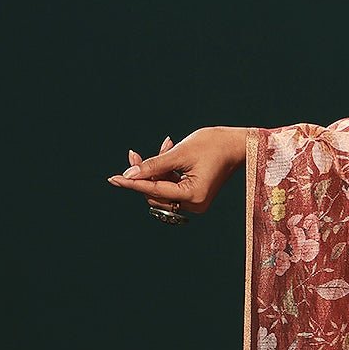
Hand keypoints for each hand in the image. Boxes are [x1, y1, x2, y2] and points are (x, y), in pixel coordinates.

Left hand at [107, 126, 244, 214]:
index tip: (112, 179)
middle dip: (145, 173)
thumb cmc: (212, 145)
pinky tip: (169, 150)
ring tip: (165, 146)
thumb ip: (153, 165)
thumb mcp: (179, 153)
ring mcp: (195, 202)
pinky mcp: (195, 195)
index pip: (154, 190)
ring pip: (162, 189)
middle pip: (156, 193)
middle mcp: (194, 204)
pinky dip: (167, 171)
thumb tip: (129, 175)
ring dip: (157, 170)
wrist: (236, 145)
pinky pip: (172, 186)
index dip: (132, 183)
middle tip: (134, 153)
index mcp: (192, 196)